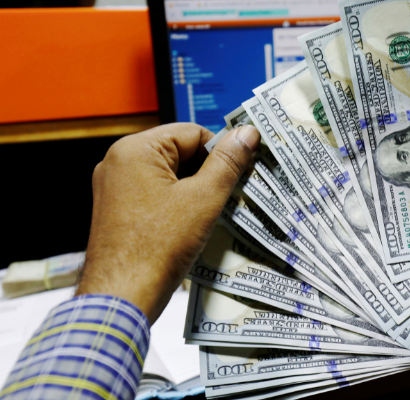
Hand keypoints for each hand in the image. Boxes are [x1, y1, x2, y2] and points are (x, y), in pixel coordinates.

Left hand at [76, 123, 259, 323]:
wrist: (122, 296)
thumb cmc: (156, 249)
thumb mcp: (203, 199)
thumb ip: (228, 163)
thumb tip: (247, 134)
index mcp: (135, 150)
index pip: (192, 133)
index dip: (221, 152)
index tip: (242, 170)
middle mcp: (118, 163)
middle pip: (179, 152)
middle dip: (207, 172)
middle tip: (231, 194)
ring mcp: (115, 187)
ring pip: (169, 175)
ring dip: (194, 190)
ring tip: (212, 214)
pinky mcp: (117, 209)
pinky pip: (155, 193)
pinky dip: (177, 204)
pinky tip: (192, 224)